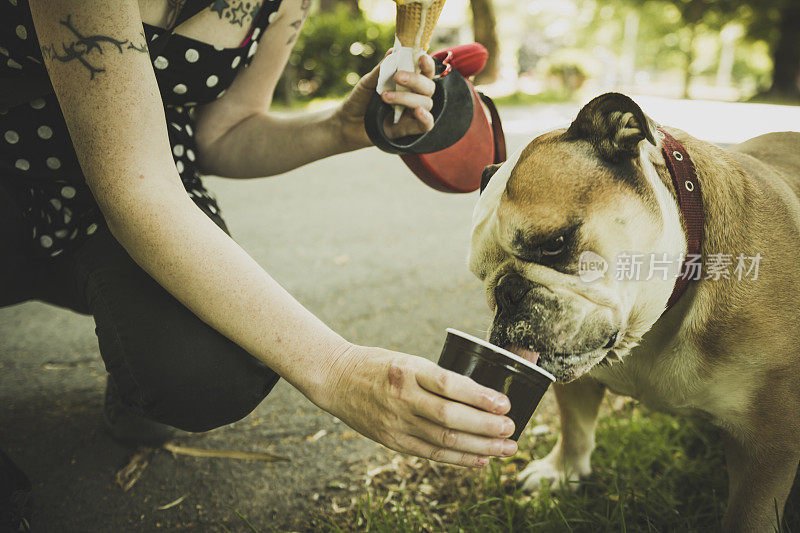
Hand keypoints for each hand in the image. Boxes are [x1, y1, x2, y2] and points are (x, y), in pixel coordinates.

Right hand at [315, 343, 517, 466]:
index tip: (505, 403)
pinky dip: (458, 458)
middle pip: (451, 418)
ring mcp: (396, 422)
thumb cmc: (378, 365)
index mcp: (407, 369)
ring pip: (444, 441)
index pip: (450, 385)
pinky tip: (480, 459)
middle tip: (512, 429)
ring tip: (506, 448)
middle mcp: (402, 397)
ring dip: (480, 447)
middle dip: (486, 427)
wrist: (336, 379)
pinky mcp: (393, 441)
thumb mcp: (407, 359)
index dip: (480, 397)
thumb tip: (480, 395)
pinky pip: (431, 454)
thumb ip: (436, 376)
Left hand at [335, 53, 435, 150]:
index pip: (425, 72)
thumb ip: (382, 69)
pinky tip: (418, 111)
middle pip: (429, 87)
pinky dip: (425, 118)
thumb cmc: (360, 99)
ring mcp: (411, 114)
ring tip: (385, 96)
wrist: (347, 122)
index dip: (427, 65)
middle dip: (416, 80)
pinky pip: (426, 125)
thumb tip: (394, 51)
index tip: (421, 57)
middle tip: (397, 76)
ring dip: (408, 98)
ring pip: (426, 103)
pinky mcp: (407, 130)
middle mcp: (414, 97)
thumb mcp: (368, 82)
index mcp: (408, 83)